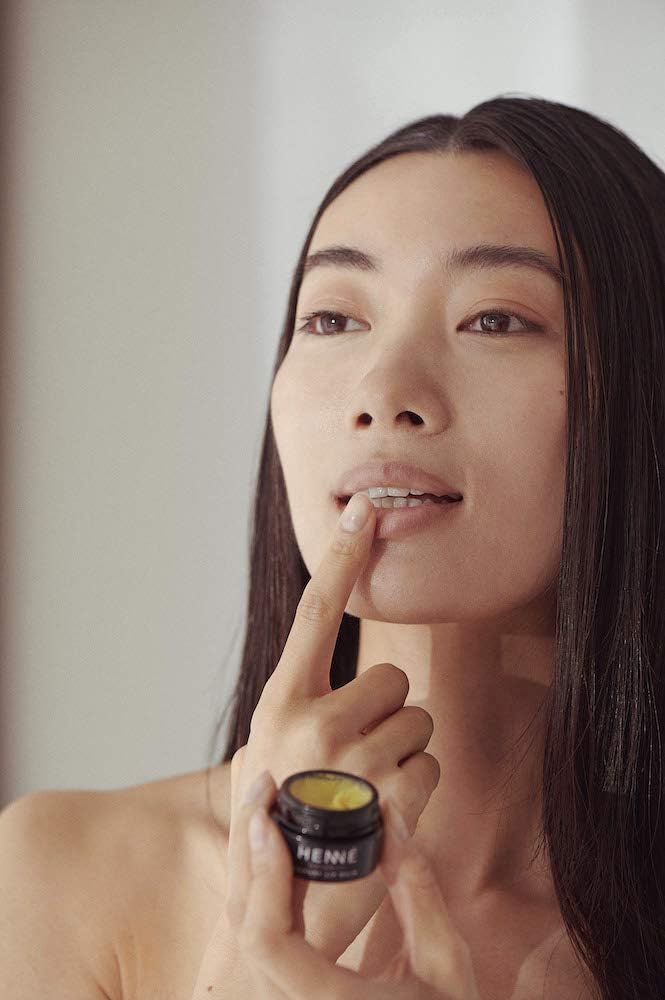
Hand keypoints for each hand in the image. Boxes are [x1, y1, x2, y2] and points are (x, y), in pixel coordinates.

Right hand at [225, 492, 440, 962]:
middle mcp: (312, 722)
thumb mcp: (268, 753)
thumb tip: (355, 674)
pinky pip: (430, 763)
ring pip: (418, 721)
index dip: (342, 557)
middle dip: (387, 714)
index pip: (315, 613)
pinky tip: (383, 816)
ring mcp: (352, 760)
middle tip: (356, 759)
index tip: (363, 509)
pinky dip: (416, 787)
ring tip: (364, 792)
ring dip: (401, 754)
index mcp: (280, 702)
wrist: (282, 907)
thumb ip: (304, 706)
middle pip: (393, 679)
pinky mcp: (391, 795)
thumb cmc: (278, 823)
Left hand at [237, 770, 480, 998]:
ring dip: (249, 863)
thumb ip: (417, 889)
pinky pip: (259, 937)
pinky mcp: (284, 992)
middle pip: (243, 926)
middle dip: (247, 848)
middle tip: (264, 787)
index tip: (269, 818)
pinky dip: (260, 886)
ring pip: (243, 930)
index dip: (263, 874)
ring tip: (266, 805)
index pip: (267, 940)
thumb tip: (392, 815)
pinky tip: (275, 848)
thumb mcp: (445, 959)